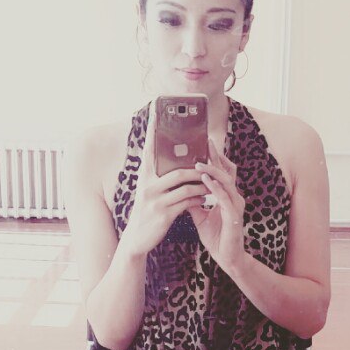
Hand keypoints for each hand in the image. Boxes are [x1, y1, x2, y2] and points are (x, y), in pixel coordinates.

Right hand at [120, 103, 207, 256]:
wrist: (136, 239)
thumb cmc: (147, 212)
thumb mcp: (149, 191)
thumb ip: (158, 176)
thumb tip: (176, 160)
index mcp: (145, 177)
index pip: (149, 148)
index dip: (153, 129)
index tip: (156, 109)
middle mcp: (148, 185)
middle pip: (177, 170)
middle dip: (197, 167)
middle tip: (211, 161)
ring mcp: (155, 200)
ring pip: (185, 186)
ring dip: (202, 184)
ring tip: (213, 182)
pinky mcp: (163, 214)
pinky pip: (187, 202)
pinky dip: (198, 199)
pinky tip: (205, 198)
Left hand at [187, 139, 246, 272]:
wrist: (226, 257)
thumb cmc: (216, 236)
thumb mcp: (200, 216)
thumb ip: (193, 202)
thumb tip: (180, 191)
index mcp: (227, 195)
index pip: (222, 171)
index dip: (215, 157)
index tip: (204, 143)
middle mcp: (234, 197)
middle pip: (228, 171)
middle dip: (217, 156)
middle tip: (206, 141)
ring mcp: (236, 205)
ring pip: (226, 181)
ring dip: (213, 170)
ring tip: (199, 162)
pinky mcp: (234, 216)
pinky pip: (224, 198)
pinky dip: (214, 187)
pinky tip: (205, 181)